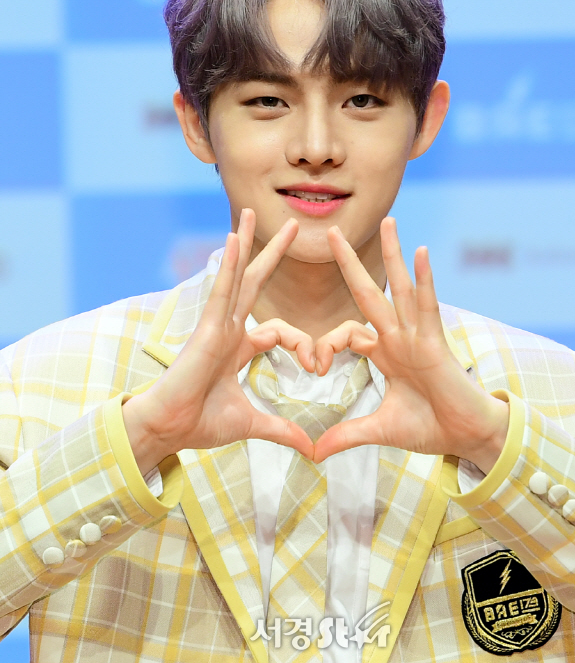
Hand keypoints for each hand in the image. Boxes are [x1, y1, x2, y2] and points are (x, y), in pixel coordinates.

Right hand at [123, 209, 314, 475]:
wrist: (169, 430)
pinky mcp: (206, 328)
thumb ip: (282, 430)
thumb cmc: (199, 423)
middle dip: (271, 254)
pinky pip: (220, 290)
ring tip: (250, 212)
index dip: (301, 344)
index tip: (316, 366)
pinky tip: (233, 238)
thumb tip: (311, 450)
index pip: (278, 332)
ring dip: (245, 243)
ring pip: (235, 277)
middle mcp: (228, 330)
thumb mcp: (251, 423)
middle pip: (254, 282)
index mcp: (239, 347)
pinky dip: (227, 265)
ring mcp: (216, 325)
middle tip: (292, 226)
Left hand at [312, 217, 508, 473]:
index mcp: (384, 353)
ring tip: (389, 221)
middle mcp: (399, 337)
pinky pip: (428, 306)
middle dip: (350, 263)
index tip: (314, 366)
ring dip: (393, 255)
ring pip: (401, 288)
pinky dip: (425, 279)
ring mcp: (418, 336)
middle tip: (332, 233)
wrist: (467, 437)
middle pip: (370, 292)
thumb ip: (346, 435)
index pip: (348, 332)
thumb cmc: (430, 428)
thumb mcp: (379, 430)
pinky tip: (420, 252)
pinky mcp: (436, 343)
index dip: (325, 344)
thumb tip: (313, 453)